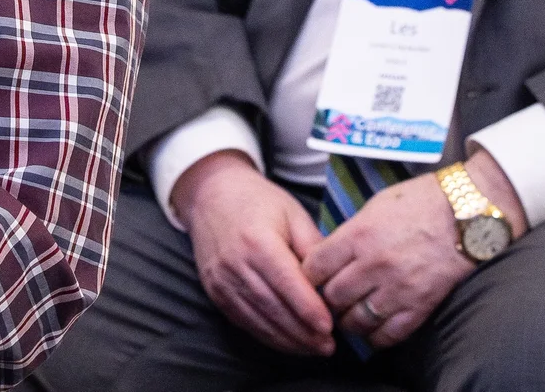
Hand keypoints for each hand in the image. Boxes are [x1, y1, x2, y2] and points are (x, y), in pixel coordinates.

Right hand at [170, 152, 334, 355]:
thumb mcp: (293, 214)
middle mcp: (235, 264)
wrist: (211, 196)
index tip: (330, 327)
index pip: (286, 283)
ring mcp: (221, 281)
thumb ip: (313, 248)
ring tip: (314, 348)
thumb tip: (334, 282)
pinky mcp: (215, 292)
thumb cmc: (258, 202)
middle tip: (328, 346)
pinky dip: (268, 336)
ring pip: (258, 320)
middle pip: (273, 307)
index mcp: (257, 241)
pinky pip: (244, 321)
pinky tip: (288, 342)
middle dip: (303, 332)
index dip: (308, 309)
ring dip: (288, 340)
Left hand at [302, 167, 490, 351]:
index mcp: (358, 235)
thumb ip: (351, 232)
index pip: (314, 267)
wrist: (467, 213)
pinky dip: (376, 337)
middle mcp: (374, 264)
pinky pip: (388, 334)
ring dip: (349, 320)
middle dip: (327, 299)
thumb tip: (331, 254)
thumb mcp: (375, 206)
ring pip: (356, 321)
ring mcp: (397, 288)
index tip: (311, 277)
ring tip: (350, 314)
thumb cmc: (421, 201)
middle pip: (332, 297)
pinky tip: (374, 329)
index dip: (308, 275)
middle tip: (330, 297)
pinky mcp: (420, 306)